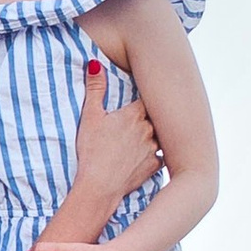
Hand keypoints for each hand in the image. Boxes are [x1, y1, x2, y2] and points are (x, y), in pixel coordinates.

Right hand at [67, 57, 160, 221]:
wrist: (100, 187)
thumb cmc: (92, 151)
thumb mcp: (90, 117)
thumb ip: (95, 89)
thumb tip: (94, 64)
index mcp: (135, 114)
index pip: (146, 99)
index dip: (143, 98)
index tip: (141, 97)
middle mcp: (149, 129)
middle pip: (154, 117)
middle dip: (149, 116)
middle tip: (140, 118)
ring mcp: (154, 148)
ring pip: (159, 136)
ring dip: (153, 135)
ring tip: (143, 137)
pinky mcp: (154, 166)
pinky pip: (160, 156)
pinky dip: (155, 155)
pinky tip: (148, 156)